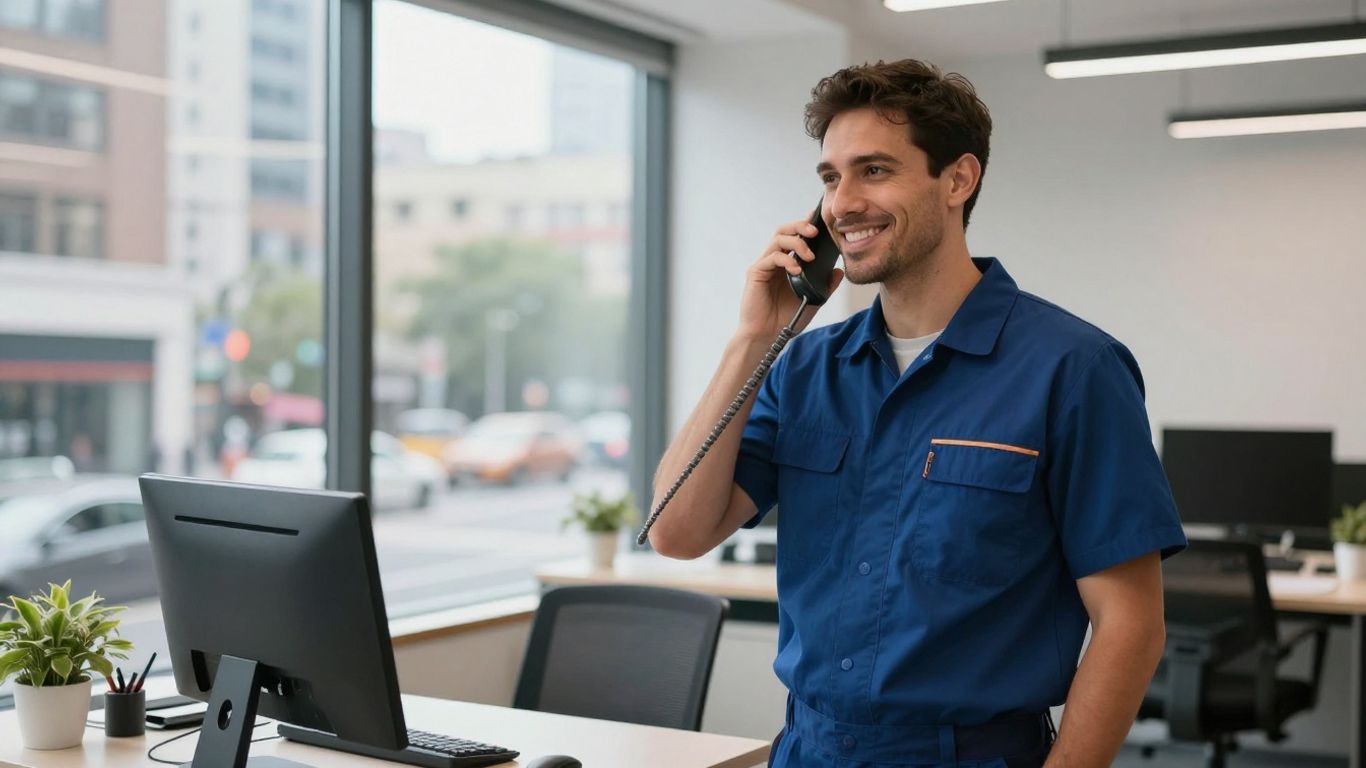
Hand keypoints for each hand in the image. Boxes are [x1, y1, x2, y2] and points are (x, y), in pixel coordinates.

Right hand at [736, 218, 844, 341]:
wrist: (769, 336)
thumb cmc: (787, 319)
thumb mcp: (814, 300)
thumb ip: (826, 286)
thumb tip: (838, 270)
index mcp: (788, 263)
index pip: (796, 236)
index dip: (806, 226)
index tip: (821, 222)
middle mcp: (775, 260)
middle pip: (785, 230)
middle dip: (800, 226)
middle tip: (816, 231)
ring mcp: (765, 265)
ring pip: (778, 238)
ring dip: (796, 242)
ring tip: (810, 255)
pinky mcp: (756, 272)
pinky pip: (772, 257)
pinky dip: (786, 259)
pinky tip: (797, 270)